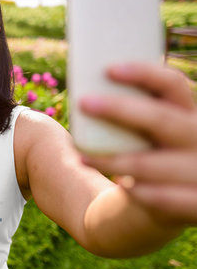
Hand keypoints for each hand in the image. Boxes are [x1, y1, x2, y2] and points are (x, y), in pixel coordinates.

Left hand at [79, 62, 196, 225]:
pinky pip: (166, 199)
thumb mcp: (149, 131)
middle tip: (84, 102)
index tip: (109, 69)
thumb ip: (134, 113)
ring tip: (82, 157)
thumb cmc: (151, 153)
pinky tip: (123, 187)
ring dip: (112, 160)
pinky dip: (141, 192)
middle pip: (162, 119)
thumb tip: (87, 91)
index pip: (173, 84)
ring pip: (150, 163)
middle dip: (119, 109)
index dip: (144, 73)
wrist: (171, 198)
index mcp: (189, 113)